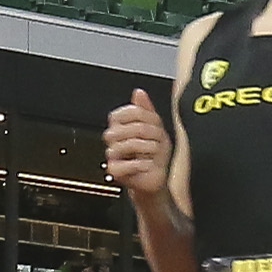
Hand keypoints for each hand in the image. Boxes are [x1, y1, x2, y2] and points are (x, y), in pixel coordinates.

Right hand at [101, 88, 173, 205]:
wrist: (156, 178)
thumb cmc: (155, 154)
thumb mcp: (155, 128)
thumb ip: (146, 109)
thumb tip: (138, 92)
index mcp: (120, 127)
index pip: (121, 114)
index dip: (140, 116)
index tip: (154, 123)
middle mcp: (114, 140)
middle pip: (124, 128)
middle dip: (146, 132)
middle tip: (158, 138)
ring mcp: (113, 155)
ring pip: (124, 145)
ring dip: (145, 148)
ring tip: (154, 151)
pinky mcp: (114, 171)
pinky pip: (120, 165)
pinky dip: (138, 164)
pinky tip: (147, 164)